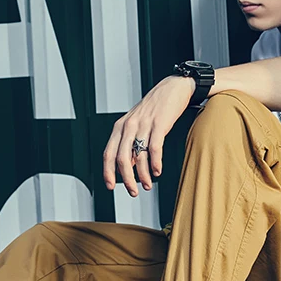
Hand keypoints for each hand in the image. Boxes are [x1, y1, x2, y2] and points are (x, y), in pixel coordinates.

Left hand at [102, 75, 194, 196]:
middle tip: (133, 191)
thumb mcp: (136, 124)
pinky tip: (157, 171)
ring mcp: (144, 125)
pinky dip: (155, 163)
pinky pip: (154, 148)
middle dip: (127, 179)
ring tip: (147, 185)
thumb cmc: (154, 108)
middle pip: (122, 159)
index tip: (110, 186)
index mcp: (120, 127)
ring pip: (139, 157)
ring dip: (143, 175)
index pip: (108, 154)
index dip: (108, 172)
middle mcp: (129, 126)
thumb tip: (128, 167)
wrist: (173, 88)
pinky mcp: (159, 124)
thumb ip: (130, 144)